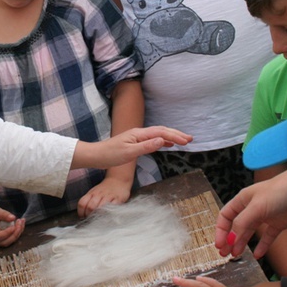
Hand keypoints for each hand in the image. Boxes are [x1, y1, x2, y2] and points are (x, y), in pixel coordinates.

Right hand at [0, 201, 25, 246]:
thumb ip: (3, 214)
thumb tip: (13, 218)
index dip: (7, 232)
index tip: (14, 226)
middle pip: (5, 242)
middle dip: (15, 234)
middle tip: (19, 222)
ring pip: (11, 241)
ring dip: (18, 232)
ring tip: (21, 221)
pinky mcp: (5, 238)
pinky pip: (13, 237)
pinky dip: (19, 231)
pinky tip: (21, 222)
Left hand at [72, 126, 191, 169]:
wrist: (96, 156)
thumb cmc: (110, 155)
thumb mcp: (129, 152)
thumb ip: (146, 146)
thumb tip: (162, 140)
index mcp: (138, 134)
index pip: (161, 132)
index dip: (175, 136)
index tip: (186, 141)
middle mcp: (139, 133)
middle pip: (162, 131)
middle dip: (176, 134)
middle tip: (190, 139)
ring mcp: (137, 138)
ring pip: (158, 135)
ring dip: (171, 137)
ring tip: (183, 141)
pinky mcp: (135, 143)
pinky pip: (153, 140)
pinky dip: (163, 141)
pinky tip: (167, 144)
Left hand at [77, 176, 130, 216]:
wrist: (118, 180)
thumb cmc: (104, 190)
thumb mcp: (94, 193)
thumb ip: (88, 202)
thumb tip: (82, 215)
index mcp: (91, 193)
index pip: (82, 203)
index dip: (81, 212)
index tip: (83, 217)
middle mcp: (98, 194)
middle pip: (90, 207)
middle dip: (89, 215)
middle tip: (91, 220)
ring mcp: (108, 196)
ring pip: (100, 207)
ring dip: (98, 215)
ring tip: (99, 219)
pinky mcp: (117, 199)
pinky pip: (112, 207)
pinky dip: (109, 213)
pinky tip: (108, 215)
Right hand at [215, 162, 286, 258]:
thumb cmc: (280, 190)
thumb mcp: (257, 207)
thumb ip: (243, 223)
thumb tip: (231, 239)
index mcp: (243, 200)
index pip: (226, 216)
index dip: (221, 230)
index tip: (219, 244)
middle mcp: (252, 208)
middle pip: (236, 226)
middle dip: (229, 240)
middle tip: (224, 254)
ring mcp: (265, 216)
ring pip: (250, 232)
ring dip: (242, 243)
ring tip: (236, 255)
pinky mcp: (279, 223)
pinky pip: (268, 237)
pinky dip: (262, 246)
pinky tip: (257, 255)